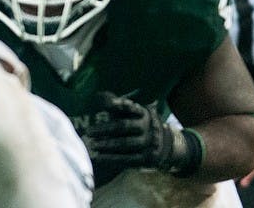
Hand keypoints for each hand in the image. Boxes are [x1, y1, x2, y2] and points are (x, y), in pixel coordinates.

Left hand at [80, 92, 201, 184]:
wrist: (164, 144)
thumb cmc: (139, 124)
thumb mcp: (134, 113)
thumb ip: (118, 106)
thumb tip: (99, 94)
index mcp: (143, 113)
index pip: (131, 108)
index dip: (120, 105)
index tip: (108, 104)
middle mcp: (146, 126)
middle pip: (124, 126)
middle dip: (105, 129)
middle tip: (89, 131)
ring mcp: (147, 143)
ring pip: (125, 143)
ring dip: (107, 144)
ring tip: (92, 145)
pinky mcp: (145, 157)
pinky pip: (126, 158)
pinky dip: (111, 158)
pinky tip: (98, 157)